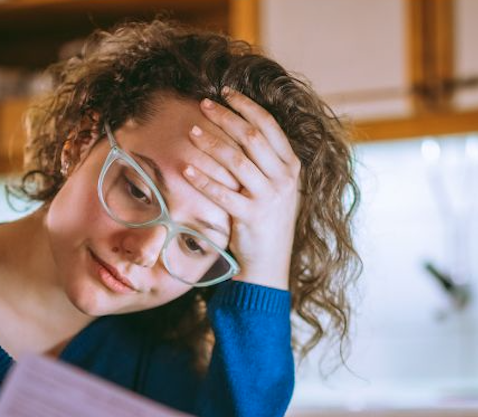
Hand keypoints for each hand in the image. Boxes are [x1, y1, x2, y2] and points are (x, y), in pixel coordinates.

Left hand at [185, 88, 300, 289]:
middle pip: (252, 137)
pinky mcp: (251, 217)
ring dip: (212, 143)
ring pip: (237, 161)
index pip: (269, 125)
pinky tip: (186, 169)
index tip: (225, 92)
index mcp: (291, 166)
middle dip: (226, 117)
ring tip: (192, 131)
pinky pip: (223, 193)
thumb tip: (240, 127)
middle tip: (203, 104)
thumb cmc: (267, 221)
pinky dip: (203, 180)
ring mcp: (269, 198)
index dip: (246, 106)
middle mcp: (284, 179)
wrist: (269, 263)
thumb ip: (265, 161)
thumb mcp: (276, 187)